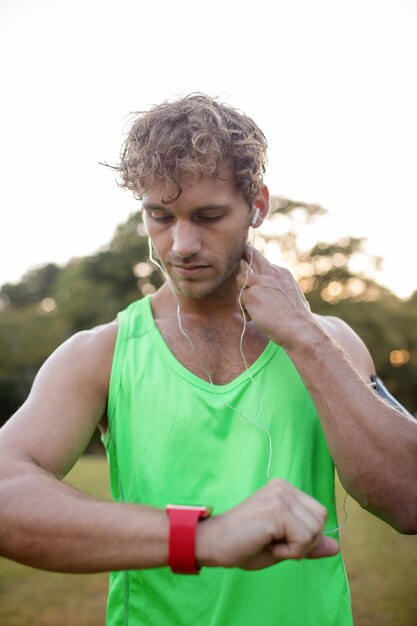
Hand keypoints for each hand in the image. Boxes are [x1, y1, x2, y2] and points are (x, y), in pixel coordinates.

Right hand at [196, 479, 338, 569]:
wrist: (213, 543)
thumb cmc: (243, 545)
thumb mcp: (282, 546)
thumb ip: (308, 544)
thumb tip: (336, 547)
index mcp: (284, 489)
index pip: (318, 514)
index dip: (304, 537)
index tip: (278, 540)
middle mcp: (283, 487)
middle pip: (321, 519)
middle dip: (305, 541)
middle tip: (275, 543)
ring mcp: (280, 495)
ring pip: (315, 530)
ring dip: (296, 548)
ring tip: (269, 543)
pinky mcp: (276, 510)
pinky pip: (303, 539)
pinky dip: (290, 552)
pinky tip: (267, 544)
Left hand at [236, 243, 315, 348]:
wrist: (299, 328)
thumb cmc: (297, 318)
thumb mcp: (291, 295)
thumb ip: (278, 288)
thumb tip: (268, 292)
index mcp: (281, 273)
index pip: (264, 262)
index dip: (255, 259)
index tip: (248, 251)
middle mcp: (271, 272)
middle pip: (251, 255)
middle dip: (244, 252)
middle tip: (241, 248)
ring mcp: (260, 281)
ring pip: (241, 280)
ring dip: (244, 295)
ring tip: (257, 311)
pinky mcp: (251, 293)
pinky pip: (240, 300)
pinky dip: (246, 311)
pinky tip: (257, 318)